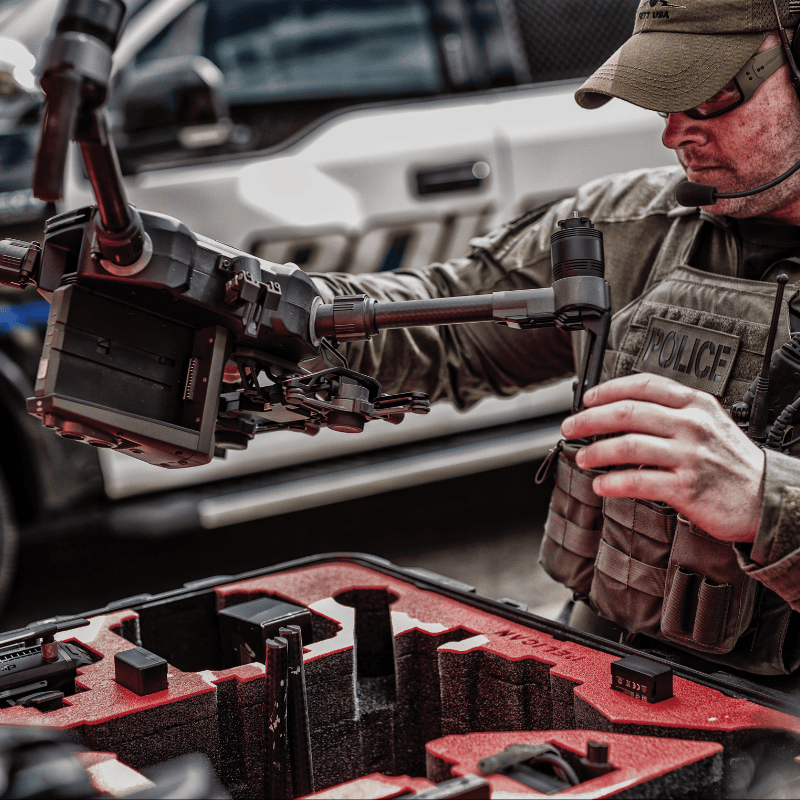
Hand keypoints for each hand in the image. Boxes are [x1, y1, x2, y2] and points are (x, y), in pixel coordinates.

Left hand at [560, 373, 764, 542]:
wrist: (766, 497)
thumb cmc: (731, 461)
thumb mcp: (709, 422)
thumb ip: (673, 412)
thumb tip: (623, 411)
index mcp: (695, 404)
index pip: (644, 386)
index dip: (608, 390)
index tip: (587, 399)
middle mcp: (691, 425)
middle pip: (627, 413)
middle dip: (590, 419)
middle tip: (571, 427)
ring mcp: (689, 455)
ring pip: (628, 445)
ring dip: (596, 451)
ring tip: (583, 457)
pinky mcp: (686, 487)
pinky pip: (638, 481)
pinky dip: (612, 482)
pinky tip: (601, 484)